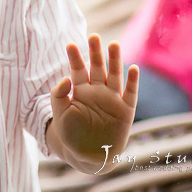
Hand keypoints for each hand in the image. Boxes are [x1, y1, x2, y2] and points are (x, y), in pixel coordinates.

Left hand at [51, 34, 139, 171]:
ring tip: (114, 45)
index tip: (70, 44)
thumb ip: (58, 95)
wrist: (88, 155)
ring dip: (114, 61)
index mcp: (80, 90)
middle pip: (97, 67)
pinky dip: (132, 82)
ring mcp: (112, 99)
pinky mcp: (125, 110)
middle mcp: (97, 91)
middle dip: (95, 53)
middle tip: (94, 36)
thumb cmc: (71, 134)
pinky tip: (133, 69)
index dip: (75, 57)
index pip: (77, 69)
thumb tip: (65, 78)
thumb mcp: (60, 114)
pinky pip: (130, 93)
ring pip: (114, 75)